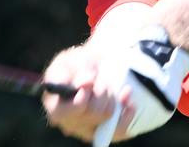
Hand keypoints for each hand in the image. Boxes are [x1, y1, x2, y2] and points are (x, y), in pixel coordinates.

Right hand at [42, 26, 188, 145]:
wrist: (113, 65)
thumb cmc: (90, 61)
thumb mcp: (77, 58)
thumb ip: (76, 68)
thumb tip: (85, 83)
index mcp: (59, 102)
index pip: (59, 111)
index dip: (72, 103)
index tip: (87, 88)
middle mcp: (76, 121)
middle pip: (83, 119)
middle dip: (95, 100)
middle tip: (104, 84)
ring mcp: (96, 127)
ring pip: (104, 123)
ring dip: (111, 104)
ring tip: (118, 88)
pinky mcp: (116, 129)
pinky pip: (122, 127)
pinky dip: (127, 112)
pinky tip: (129, 97)